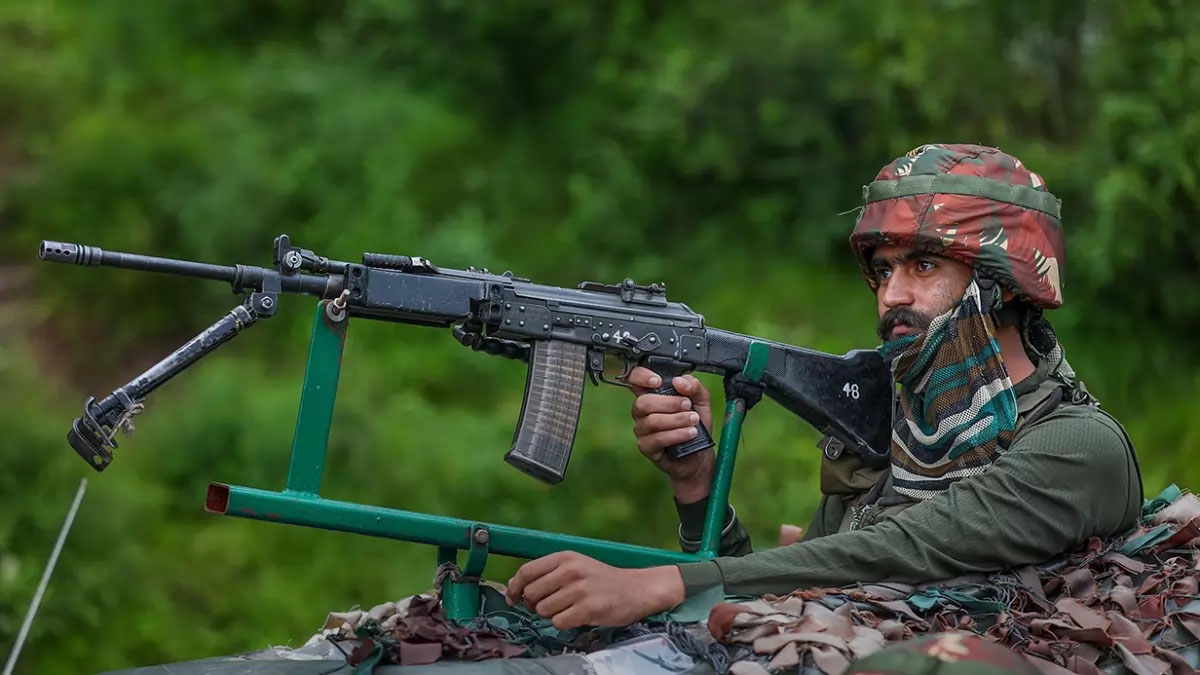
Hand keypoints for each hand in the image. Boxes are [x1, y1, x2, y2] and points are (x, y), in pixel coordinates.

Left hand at [505, 551, 684, 629]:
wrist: (636, 589)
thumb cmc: (601, 580)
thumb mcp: (575, 565)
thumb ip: (548, 572)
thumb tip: (515, 587)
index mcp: (565, 557)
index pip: (526, 571)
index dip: (514, 587)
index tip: (512, 598)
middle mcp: (571, 570)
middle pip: (531, 593)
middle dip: (534, 604)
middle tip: (548, 606)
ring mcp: (580, 589)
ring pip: (543, 610)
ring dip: (551, 614)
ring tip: (568, 609)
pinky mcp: (588, 608)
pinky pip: (558, 622)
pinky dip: (563, 623)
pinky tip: (576, 616)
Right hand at [627, 367, 714, 500]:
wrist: (701, 454)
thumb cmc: (696, 425)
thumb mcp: (701, 401)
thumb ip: (694, 386)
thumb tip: (679, 381)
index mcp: (652, 394)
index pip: (634, 379)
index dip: (641, 376)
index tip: (658, 381)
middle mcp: (643, 411)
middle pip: (643, 402)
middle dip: (669, 403)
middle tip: (688, 406)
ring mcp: (642, 429)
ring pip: (651, 421)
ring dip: (676, 420)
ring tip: (694, 421)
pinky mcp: (646, 447)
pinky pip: (656, 439)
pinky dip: (676, 435)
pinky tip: (689, 433)